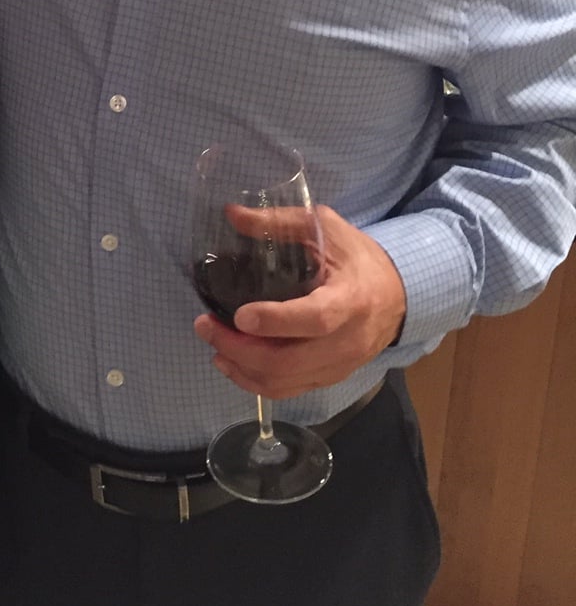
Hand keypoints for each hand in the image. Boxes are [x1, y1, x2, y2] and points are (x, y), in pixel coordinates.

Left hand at [193, 206, 406, 398]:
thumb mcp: (325, 229)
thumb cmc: (358, 257)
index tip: (239, 316)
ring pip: (285, 382)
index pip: (315, 319)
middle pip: (289, 361)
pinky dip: (256, 382)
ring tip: (213, 345)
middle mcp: (347, 341)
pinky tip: (233, 364)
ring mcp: (339, 365)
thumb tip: (232, 215)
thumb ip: (279, 222)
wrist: (400, 295)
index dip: (276, 321)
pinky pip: (290, 390)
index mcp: (351, 300)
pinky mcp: (331, 377)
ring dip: (241, 369)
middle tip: (205, 327)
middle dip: (239, 349)